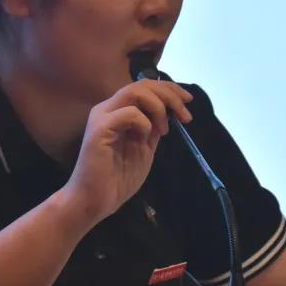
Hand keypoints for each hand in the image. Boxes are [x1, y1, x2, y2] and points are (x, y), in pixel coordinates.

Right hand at [60, 79, 192, 226]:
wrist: (96, 200)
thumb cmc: (117, 179)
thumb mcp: (144, 149)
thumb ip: (153, 129)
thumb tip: (170, 113)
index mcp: (118, 112)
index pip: (145, 87)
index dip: (169, 90)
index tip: (188, 101)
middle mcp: (108, 108)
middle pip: (142, 84)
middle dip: (169, 94)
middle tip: (185, 114)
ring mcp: (102, 116)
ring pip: (135, 91)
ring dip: (158, 106)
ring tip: (165, 129)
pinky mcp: (100, 128)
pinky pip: (129, 113)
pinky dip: (144, 122)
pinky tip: (146, 137)